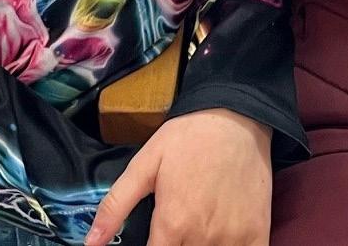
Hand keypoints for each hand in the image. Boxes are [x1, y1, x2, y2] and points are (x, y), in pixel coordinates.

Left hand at [85, 108, 272, 245]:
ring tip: (195, 230)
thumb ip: (115, 205)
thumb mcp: (145, 163)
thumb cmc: (189, 137)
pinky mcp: (257, 234)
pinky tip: (221, 237)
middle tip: (176, 231)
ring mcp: (232, 239)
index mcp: (171, 225)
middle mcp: (201, 238)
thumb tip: (91, 243)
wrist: (237, 115)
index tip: (155, 240)